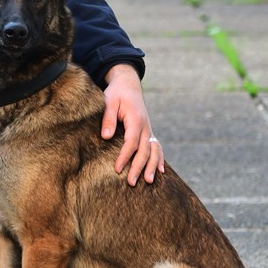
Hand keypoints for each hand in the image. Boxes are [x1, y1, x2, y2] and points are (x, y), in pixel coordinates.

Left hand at [101, 64, 164, 185]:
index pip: (132, 142)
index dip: (125, 156)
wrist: (128, 85)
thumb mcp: (109, 102)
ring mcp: (149, 130)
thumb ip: (108, 118)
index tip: (117, 169)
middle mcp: (146, 126)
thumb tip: (106, 136)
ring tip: (148, 181)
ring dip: (152, 166)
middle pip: (144, 150)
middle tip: (131, 182)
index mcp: (136, 119)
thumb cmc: (117, 94)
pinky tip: (160, 172)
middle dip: (139, 167)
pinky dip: (159, 159)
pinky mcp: (148, 132)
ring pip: (154, 150)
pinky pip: (157, 147)